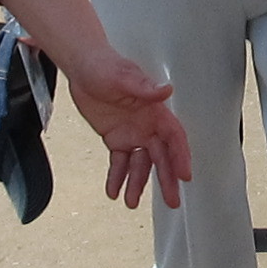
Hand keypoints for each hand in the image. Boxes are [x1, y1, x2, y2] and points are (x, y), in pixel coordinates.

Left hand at [62, 45, 189, 211]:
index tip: (184, 175)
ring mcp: (132, 133)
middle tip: (172, 200)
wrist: (81, 67)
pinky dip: (116, 177)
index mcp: (155, 110)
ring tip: (130, 201)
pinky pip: (119, 162)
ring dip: (137, 183)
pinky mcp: (116, 138)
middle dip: (166, 179)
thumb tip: (166, 90)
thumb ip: (144, 87)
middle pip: (161, 156)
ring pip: (140, 164)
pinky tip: (113, 191)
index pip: (174, 137)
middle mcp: (147, 125)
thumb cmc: (104, 65)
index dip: (181, 156)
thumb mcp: (123, 76)